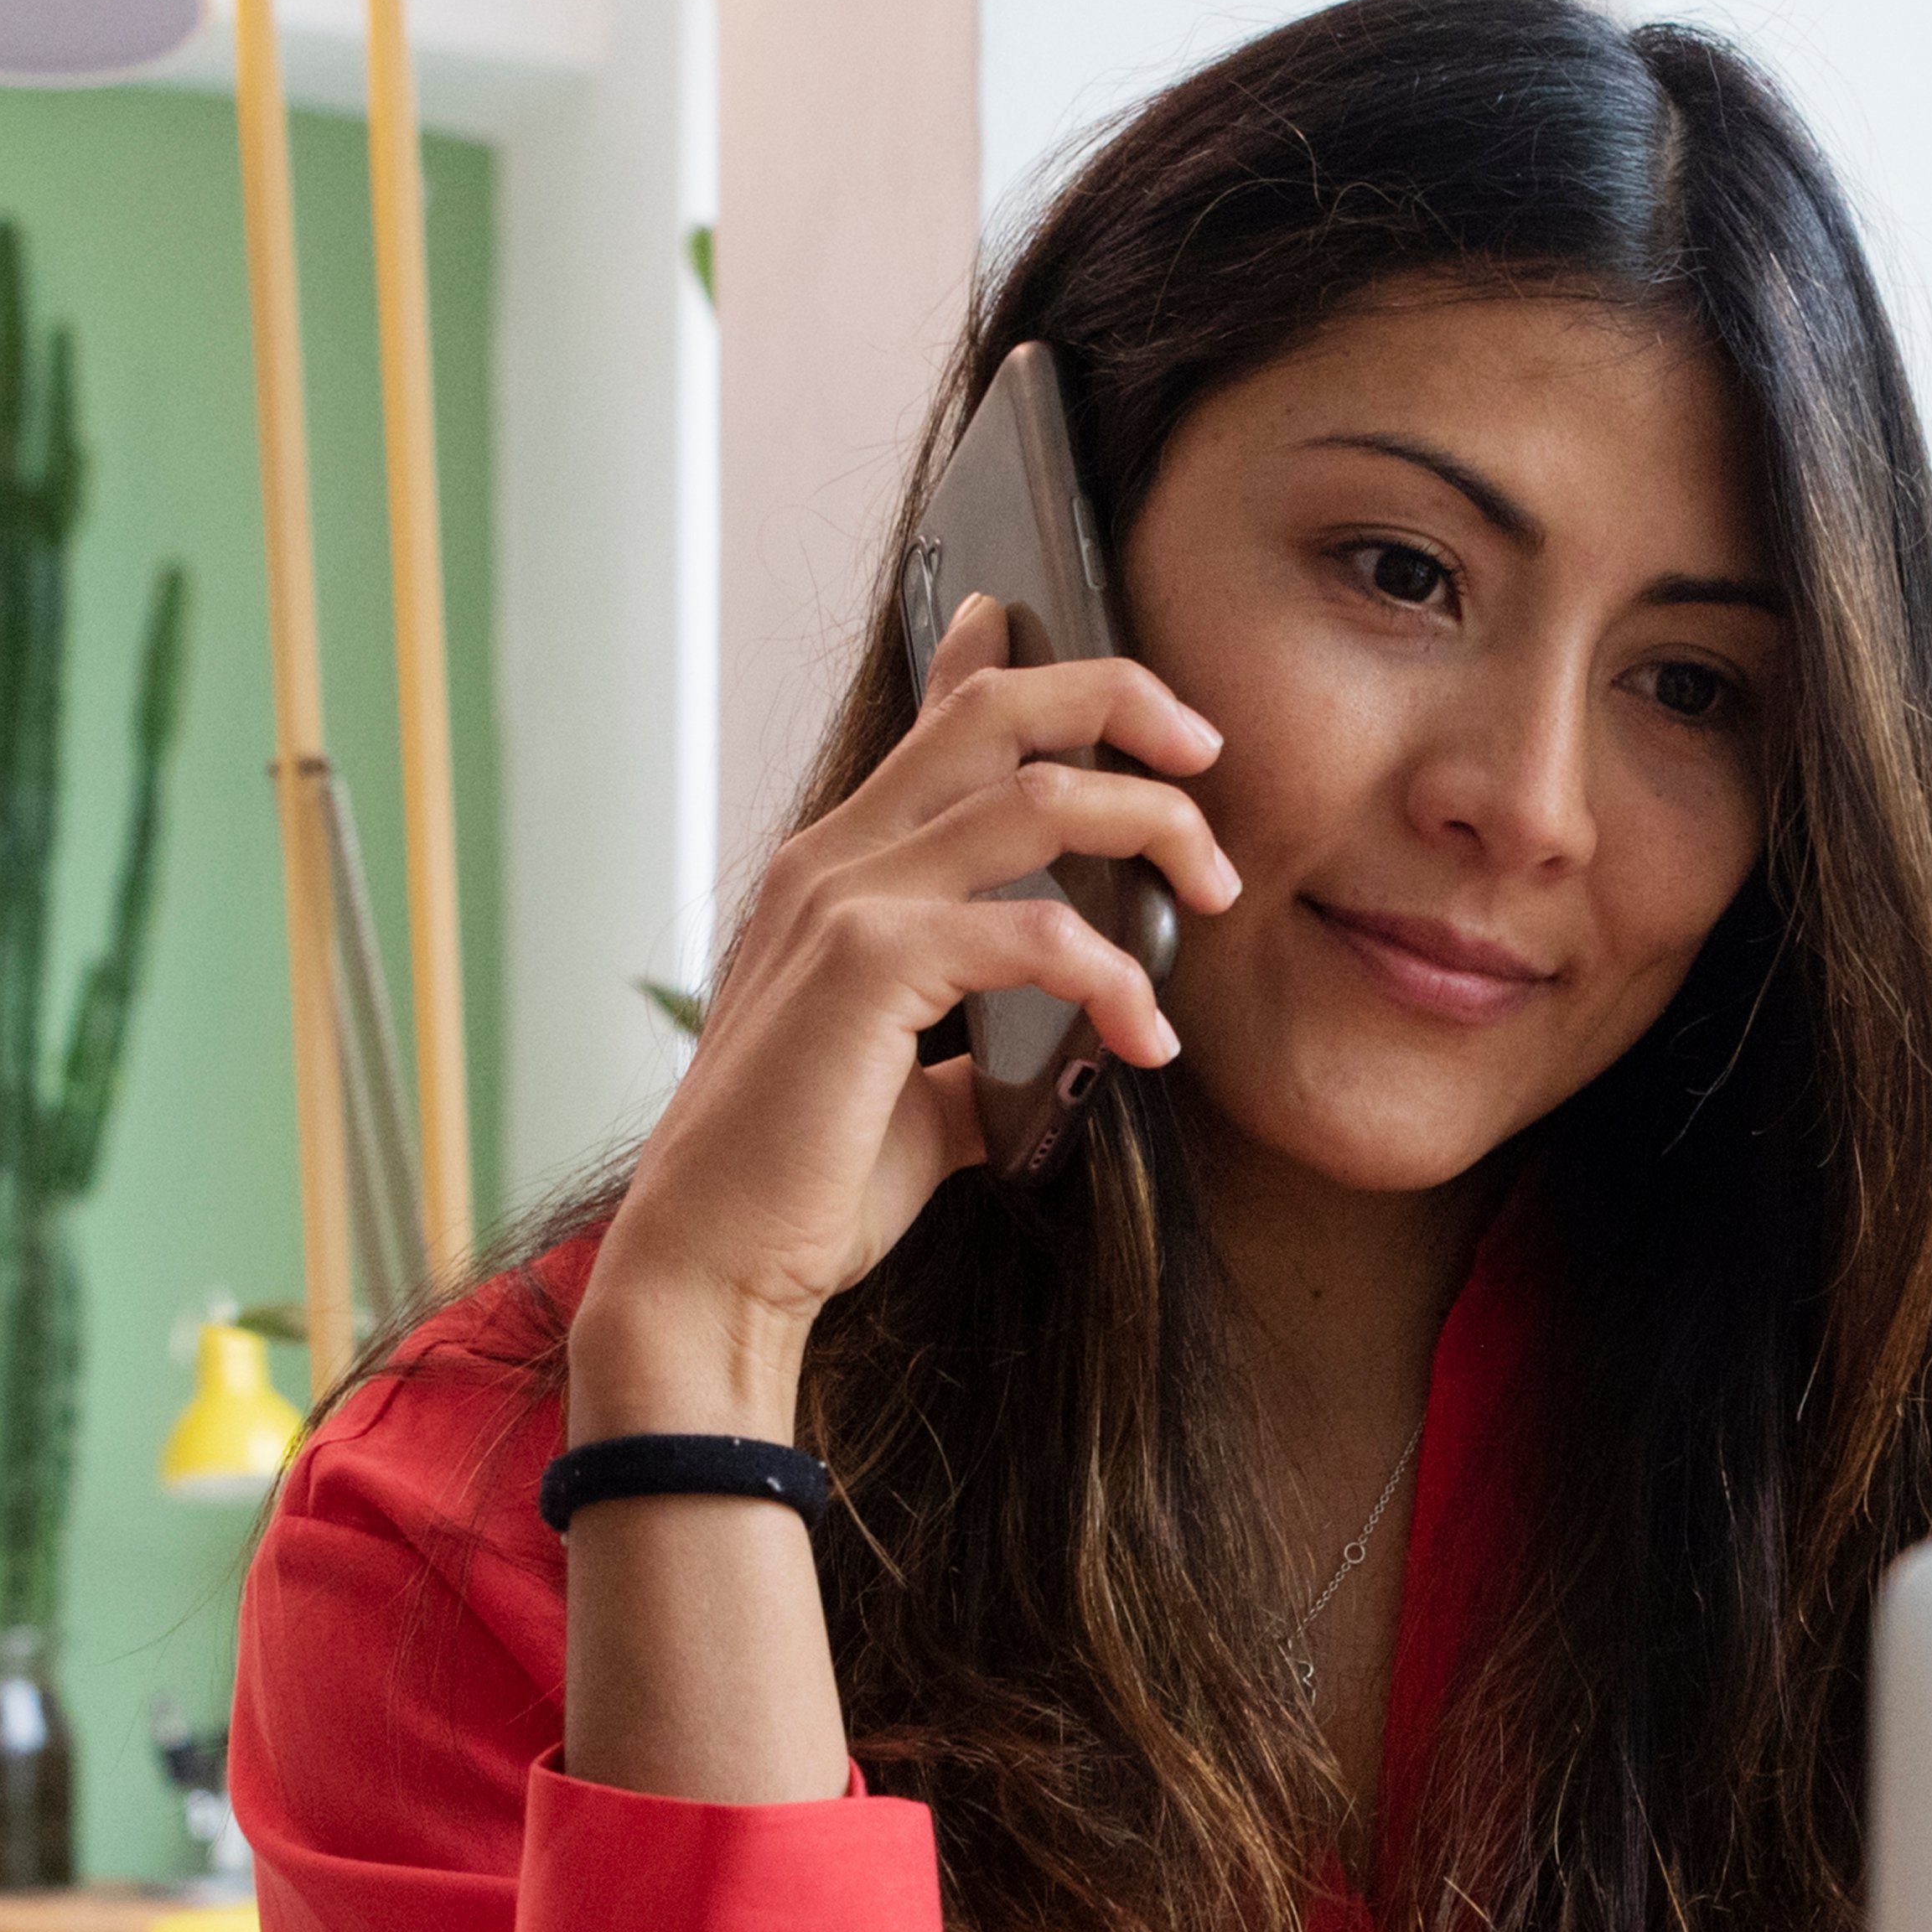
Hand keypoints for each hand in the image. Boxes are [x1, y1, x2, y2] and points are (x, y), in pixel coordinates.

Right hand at [572, 595, 1235, 1432]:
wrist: (713, 1272)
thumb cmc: (802, 1190)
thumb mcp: (908, 1096)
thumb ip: (968, 1048)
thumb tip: (1052, 1059)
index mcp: (836, 873)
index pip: (937, 722)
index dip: (1020, 659)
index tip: (1128, 678)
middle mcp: (832, 860)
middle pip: (997, 709)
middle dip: (1122, 700)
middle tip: (1208, 753)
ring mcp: (843, 904)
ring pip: (1036, 795)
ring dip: (1152, 827)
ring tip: (1218, 890)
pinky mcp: (869, 969)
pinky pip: (1036, 933)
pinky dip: (1116, 978)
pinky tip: (1146, 1039)